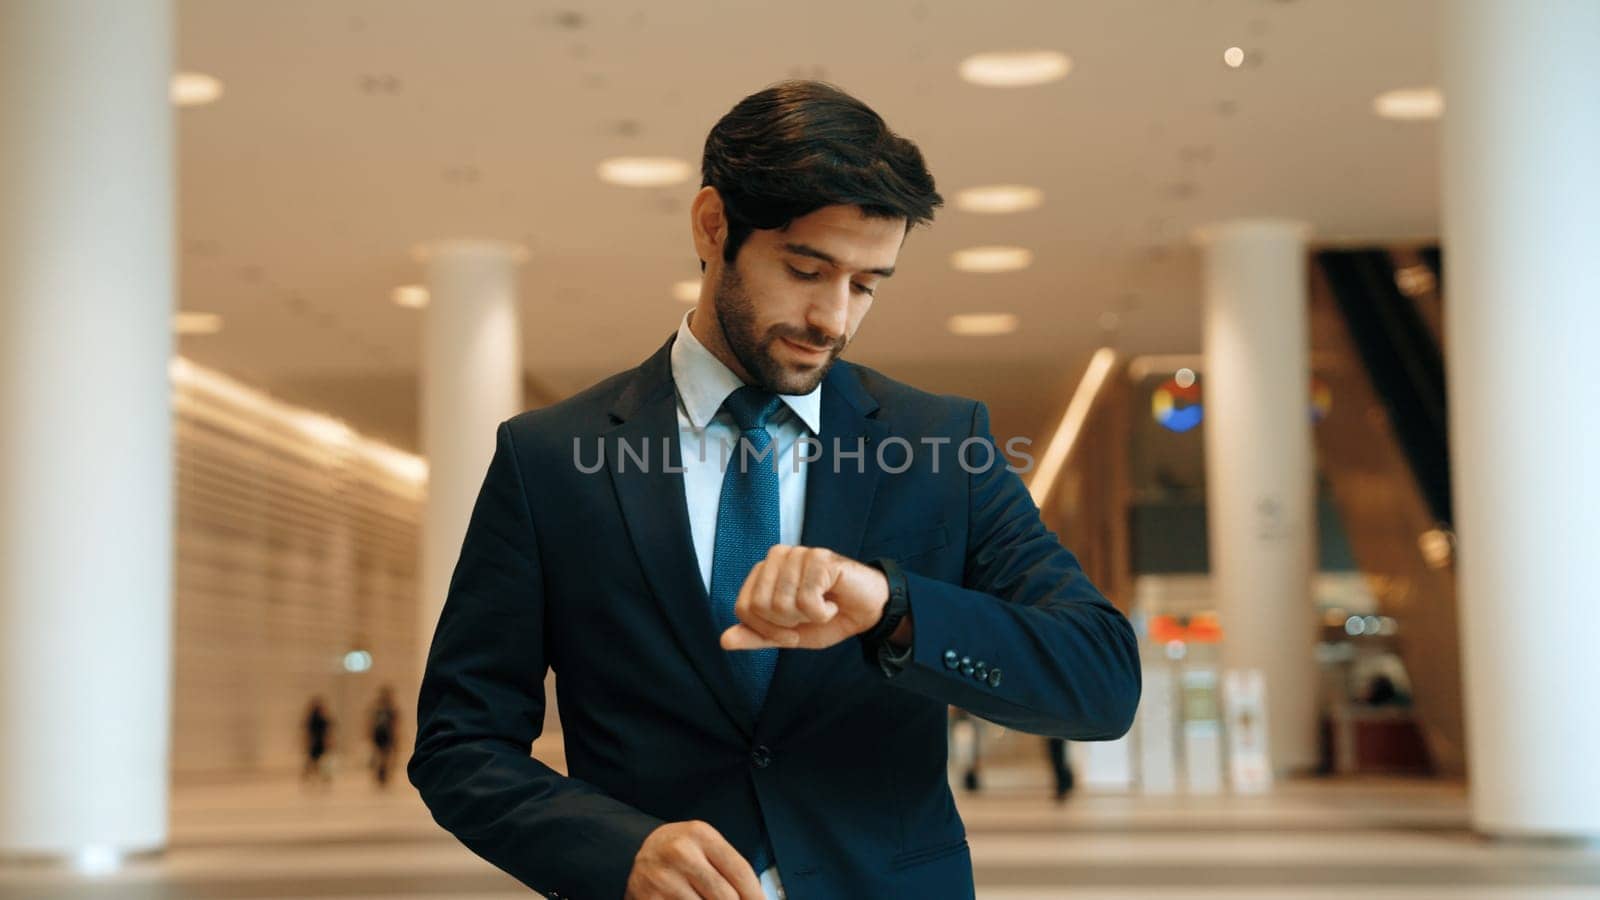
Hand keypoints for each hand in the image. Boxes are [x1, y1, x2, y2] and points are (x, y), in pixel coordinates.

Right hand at [624, 820, 764, 899]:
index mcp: (701, 835)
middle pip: (726, 897)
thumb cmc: (679, 849)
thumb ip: (729, 867)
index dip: (756, 895)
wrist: (640, 850)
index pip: (740, 872)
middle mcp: (682, 854)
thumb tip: (755, 897)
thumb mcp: (704, 845)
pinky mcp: (649, 898)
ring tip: (708, 899)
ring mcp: (663, 878)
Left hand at [719, 545, 889, 651]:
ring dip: (807, 617)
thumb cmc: (828, 618)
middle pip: (761, 606)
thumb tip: (724, 641)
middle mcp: (777, 557)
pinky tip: (832, 600)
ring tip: (822, 606)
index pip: (744, 608)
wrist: (867, 612)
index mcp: (764, 571)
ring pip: (782, 603)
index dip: (768, 630)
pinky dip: (822, 612)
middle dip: (787, 624)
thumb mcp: (788, 635)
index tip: (792, 629)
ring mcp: (798, 554)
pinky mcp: (820, 558)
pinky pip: (807, 600)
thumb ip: (757, 636)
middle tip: (809, 615)